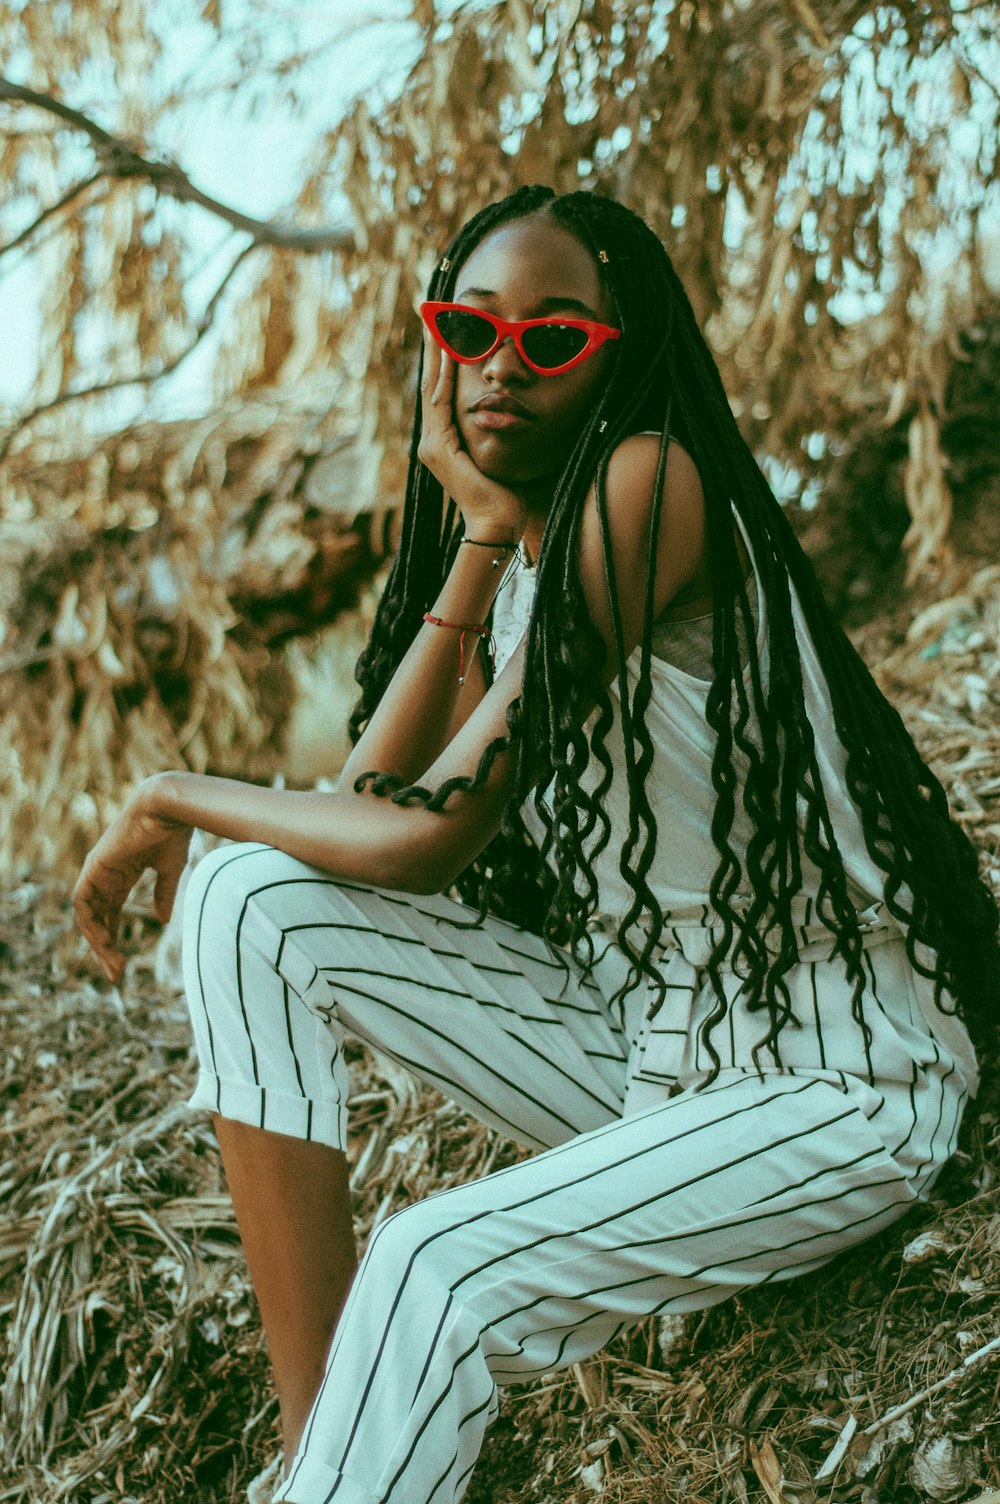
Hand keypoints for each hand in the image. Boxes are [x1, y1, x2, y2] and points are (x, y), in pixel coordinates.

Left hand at [72, 777, 191, 983]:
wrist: (169, 807)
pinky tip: (105, 942)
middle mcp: (107, 873)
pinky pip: (83, 903)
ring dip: (98, 942)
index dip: (115, 934)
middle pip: (99, 917)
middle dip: (106, 947)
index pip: (112, 909)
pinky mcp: (94, 868)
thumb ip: (164, 893)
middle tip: (116, 974)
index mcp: (125, 872)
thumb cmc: (174, 832)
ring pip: (89, 915)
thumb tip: (163, 920)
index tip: (124, 963)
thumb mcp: (171, 870)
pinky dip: (91, 924)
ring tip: (114, 965)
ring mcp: (98, 871)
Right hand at [417, 329, 524, 543]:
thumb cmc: (506, 494)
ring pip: (432, 389)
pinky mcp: (438, 450)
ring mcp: (431, 445)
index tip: (443, 330)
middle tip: (431, 315)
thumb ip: (494, 432)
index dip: (440, 361)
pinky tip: (446, 353)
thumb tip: (507, 410)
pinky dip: (442, 377)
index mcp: (444, 441)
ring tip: (436, 324)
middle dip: (432, 349)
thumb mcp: (498, 454)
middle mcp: (431, 441)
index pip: (440, 391)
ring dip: (434, 355)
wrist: (498, 523)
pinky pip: (439, 405)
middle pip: (430, 384)